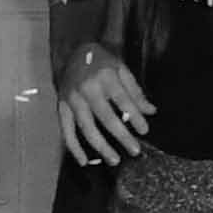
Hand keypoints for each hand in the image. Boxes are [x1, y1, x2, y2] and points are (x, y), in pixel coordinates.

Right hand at [55, 39, 151, 164]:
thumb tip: (151, 111)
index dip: (135, 116)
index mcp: (105, 76)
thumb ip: (135, 91)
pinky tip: (84, 161)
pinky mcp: (60, 107)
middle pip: (106, 117)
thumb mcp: (122, 69)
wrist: (72, 52)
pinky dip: (74, 148)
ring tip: (114, 160)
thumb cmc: (101, 61)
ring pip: (86, 128)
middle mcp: (87, 88)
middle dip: (122, 136)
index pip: (123, 100)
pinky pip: (66, 131)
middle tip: (135, 151)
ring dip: (101, 146)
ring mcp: (72, 99)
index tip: (145, 130)